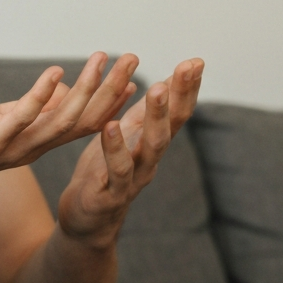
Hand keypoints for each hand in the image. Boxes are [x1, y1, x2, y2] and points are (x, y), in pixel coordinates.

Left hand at [0, 52, 138, 200]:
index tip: (136, 77)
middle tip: (134, 58)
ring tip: (103, 58)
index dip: (111, 100)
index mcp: (34, 140)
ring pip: (62, 118)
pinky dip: (41, 94)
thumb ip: (30, 107)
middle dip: (111, 88)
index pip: (84, 120)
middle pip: (85, 118)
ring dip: (85, 87)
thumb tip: (61, 89)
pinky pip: (22, 117)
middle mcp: (31, 146)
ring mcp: (13, 145)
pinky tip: (56, 72)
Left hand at [57, 58, 203, 244]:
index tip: (196, 61)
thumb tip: (168, 81)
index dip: (186, 88)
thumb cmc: (105, 173)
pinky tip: (111, 126)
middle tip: (186, 68)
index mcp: (151, 144)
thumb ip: (146, 113)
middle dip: (179, 95)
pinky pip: (117, 170)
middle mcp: (149, 160)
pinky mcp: (110, 194)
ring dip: (156, 117)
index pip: (176, 113)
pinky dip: (115, 148)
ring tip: (156, 89)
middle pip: (171, 126)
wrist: (86, 221)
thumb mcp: (127, 137)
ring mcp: (133, 178)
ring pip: (152, 147)